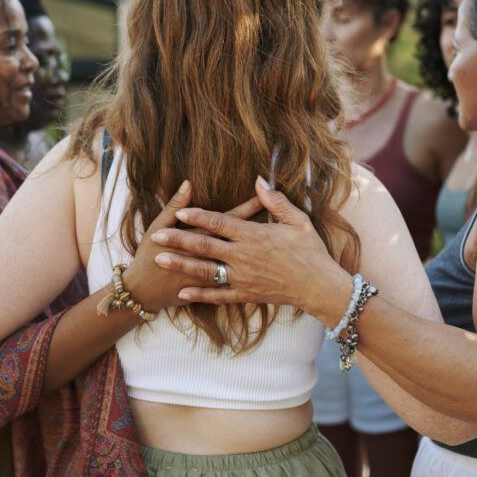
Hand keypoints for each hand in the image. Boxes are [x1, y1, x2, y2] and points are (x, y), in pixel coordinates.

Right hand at [121, 181, 265, 311]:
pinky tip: (262, 271)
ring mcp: (212, 276)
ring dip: (257, 252)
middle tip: (280, 217)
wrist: (142, 291)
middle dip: (259, 227)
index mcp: (199, 238)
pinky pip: (235, 283)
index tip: (263, 196)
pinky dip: (248, 276)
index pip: (229, 219)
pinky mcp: (211, 291)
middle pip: (240, 239)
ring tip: (277, 241)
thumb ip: (174, 206)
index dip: (247, 208)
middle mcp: (210, 257)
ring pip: (242, 261)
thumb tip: (188, 184)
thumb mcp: (158, 226)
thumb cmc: (147, 256)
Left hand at [150, 176, 350, 319]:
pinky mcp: (246, 295)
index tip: (180, 212)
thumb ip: (276, 201)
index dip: (198, 216)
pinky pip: (218, 295)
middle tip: (157, 236)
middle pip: (204, 246)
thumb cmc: (312, 251)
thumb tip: (260, 180)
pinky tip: (182, 294)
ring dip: (181, 265)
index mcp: (255, 236)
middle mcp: (243, 257)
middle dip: (178, 240)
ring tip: (160, 260)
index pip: (220, 223)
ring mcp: (243, 278)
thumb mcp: (298, 220)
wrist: (320, 287)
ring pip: (205, 271)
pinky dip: (200, 295)